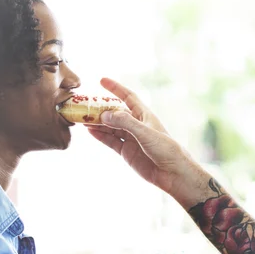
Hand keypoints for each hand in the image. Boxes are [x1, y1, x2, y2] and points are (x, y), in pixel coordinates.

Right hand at [86, 78, 208, 204]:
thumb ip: (125, 122)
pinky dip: (100, 136)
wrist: (172, 173)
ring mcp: (131, 138)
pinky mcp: (127, 151)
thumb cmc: (165, 148)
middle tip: (84, 105)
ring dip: (97, 123)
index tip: (102, 80)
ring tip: (82, 119)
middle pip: (115, 113)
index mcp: (144, 115)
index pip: (128, 97)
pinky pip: (111, 141)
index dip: (116, 88)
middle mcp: (136, 125)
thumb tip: (105, 115)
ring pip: (110, 127)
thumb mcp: (145, 132)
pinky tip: (90, 131)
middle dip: (100, 109)